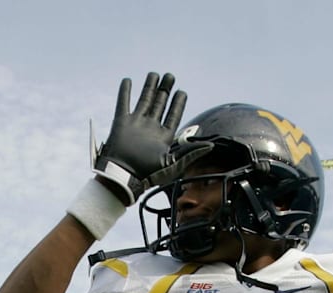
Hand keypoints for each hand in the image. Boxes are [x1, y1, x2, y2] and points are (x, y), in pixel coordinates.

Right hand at [94, 72, 194, 204]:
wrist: (123, 176)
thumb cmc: (148, 174)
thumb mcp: (173, 164)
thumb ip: (190, 153)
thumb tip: (211, 146)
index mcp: (163, 136)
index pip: (173, 115)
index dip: (178, 104)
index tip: (182, 92)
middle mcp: (150, 128)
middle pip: (160, 104)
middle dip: (165, 90)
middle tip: (170, 76)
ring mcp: (136, 124)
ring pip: (144, 100)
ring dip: (149, 87)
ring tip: (154, 74)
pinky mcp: (121, 122)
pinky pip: (123, 102)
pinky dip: (125, 91)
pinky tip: (128, 81)